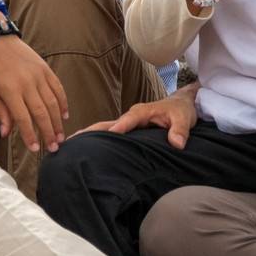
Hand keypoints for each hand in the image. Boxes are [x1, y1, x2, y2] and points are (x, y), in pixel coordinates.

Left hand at [0, 34, 68, 153]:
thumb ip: (0, 111)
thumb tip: (6, 133)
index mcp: (10, 90)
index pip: (23, 118)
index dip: (30, 135)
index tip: (34, 149)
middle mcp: (27, 83)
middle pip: (42, 112)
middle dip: (48, 132)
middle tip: (53, 148)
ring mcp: (38, 75)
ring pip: (52, 102)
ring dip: (58, 121)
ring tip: (61, 137)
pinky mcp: (45, 68)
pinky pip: (57, 87)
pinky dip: (63, 102)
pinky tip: (65, 115)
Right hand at [81, 83, 199, 149]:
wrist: (182, 105)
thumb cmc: (181, 110)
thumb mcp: (185, 119)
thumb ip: (180, 130)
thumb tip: (176, 143)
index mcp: (142, 112)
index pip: (127, 120)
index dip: (118, 128)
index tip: (107, 136)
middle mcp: (131, 116)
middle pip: (107, 124)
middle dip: (90, 132)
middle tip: (71, 141)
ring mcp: (127, 123)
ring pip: (105, 129)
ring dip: (90, 137)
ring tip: (70, 147)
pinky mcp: (127, 130)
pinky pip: (110, 134)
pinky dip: (97, 140)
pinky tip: (85, 150)